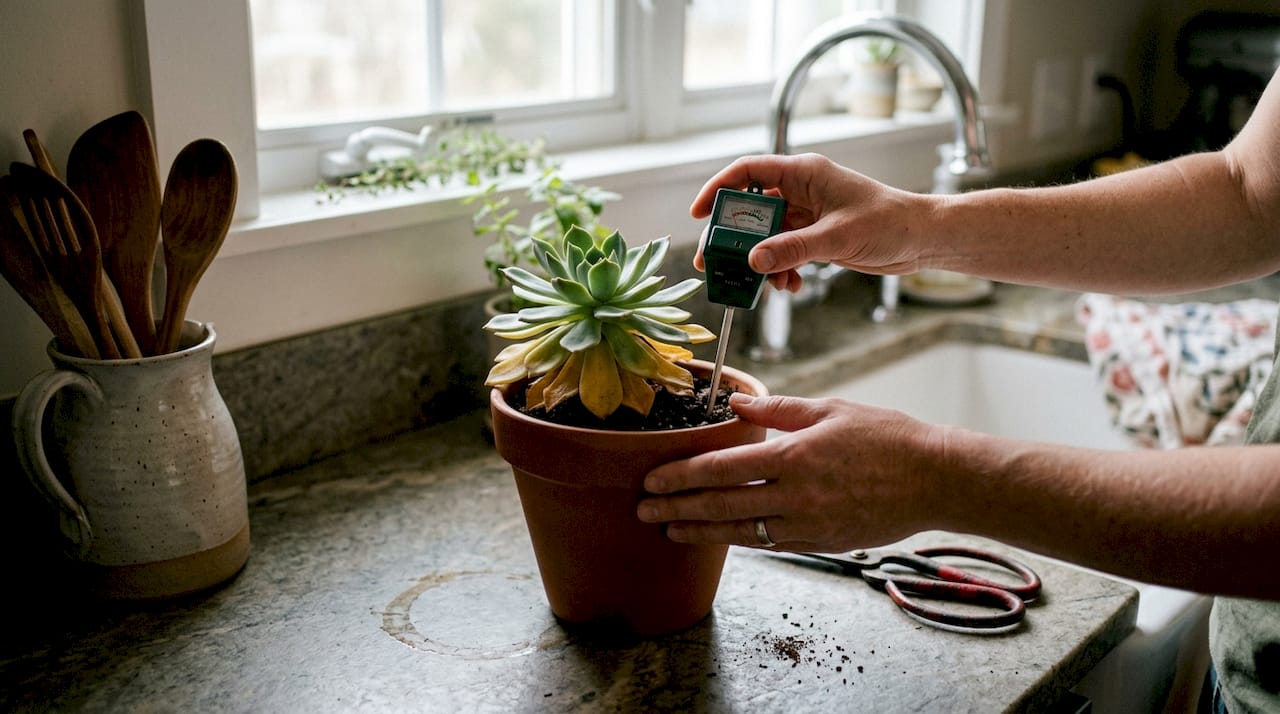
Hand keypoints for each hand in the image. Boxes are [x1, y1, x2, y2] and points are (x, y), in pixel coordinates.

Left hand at [636, 392, 946, 552]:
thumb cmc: (886, 436)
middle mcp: (795, 495)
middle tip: (643, 512)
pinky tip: (720, 537)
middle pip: (721, 506)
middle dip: (676, 509)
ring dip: (700, 532)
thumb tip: (735, 402)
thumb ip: (778, 408)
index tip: (651, 480)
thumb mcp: (830, 408)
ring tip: (669, 531)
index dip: (681, 476)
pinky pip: (772, 544)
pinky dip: (741, 541)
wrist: (935, 480)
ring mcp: (809, 524)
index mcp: (793, 455)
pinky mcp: (823, 543)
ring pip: (741, 532)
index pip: (721, 468)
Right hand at [690, 153, 931, 291]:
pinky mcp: (815, 235)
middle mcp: (801, 189)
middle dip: (735, 238)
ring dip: (761, 261)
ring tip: (766, 283)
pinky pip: (784, 251)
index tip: (699, 214)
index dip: (718, 188)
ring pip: (766, 235)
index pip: (748, 172)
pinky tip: (791, 285)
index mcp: (804, 173)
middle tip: (716, 263)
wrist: (922, 239)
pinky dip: (781, 268)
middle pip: (750, 209)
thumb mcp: (837, 237)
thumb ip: (793, 248)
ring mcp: (807, 213)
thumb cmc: (890, 223)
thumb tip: (753, 260)